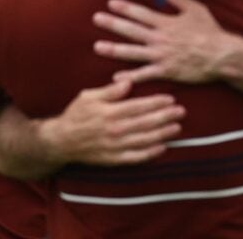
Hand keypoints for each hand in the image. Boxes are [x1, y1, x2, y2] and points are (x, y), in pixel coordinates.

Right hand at [39, 79, 184, 164]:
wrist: (60, 141)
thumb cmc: (76, 114)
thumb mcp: (88, 96)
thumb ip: (109, 91)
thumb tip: (128, 81)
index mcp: (109, 112)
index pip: (138, 106)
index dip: (156, 102)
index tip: (171, 99)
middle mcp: (114, 130)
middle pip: (145, 123)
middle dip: (165, 117)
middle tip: (181, 111)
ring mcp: (114, 146)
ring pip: (144, 140)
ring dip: (162, 134)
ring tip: (177, 128)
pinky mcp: (113, 159)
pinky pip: (135, 157)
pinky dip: (150, 154)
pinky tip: (163, 148)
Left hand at [92, 0, 236, 83]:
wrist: (221, 55)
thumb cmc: (211, 32)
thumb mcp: (197, 10)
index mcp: (166, 23)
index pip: (141, 13)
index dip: (125, 8)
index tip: (110, 3)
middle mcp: (160, 39)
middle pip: (132, 30)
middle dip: (112, 24)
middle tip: (96, 19)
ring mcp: (161, 56)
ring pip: (133, 52)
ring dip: (114, 49)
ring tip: (97, 47)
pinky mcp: (166, 71)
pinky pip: (145, 74)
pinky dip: (131, 76)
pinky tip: (116, 77)